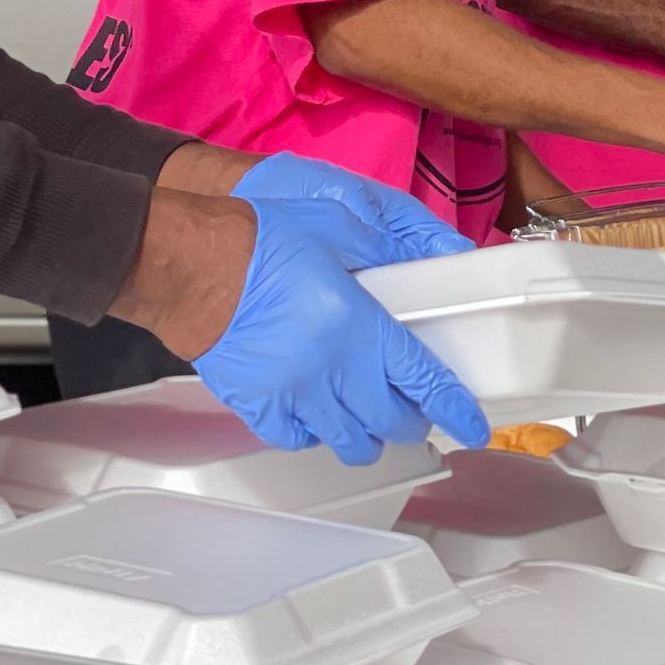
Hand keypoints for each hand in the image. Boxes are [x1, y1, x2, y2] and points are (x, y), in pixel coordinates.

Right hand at [193, 159, 487, 463]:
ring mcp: (292, 395)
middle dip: (411, 419)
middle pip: (389, 420)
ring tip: (371, 417)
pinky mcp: (255, 406)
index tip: (474, 426)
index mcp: (357, 325)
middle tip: (414, 405)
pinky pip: (297, 439)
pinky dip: (315, 434)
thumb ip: (389, 247)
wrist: (190, 262)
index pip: (423, 380)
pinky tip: (320, 415)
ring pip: (347, 440)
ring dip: (368, 434)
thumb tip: (438, 255)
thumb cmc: (261, 239)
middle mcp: (330, 370)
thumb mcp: (337, 224)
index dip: (454, 408)